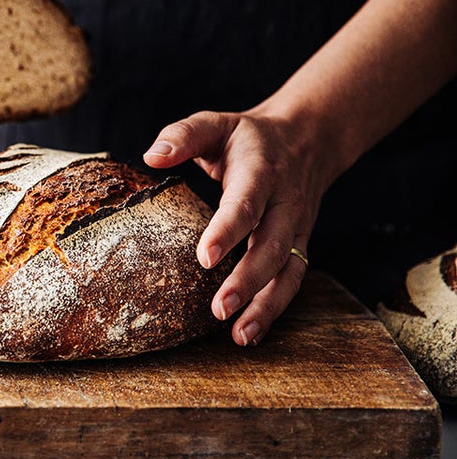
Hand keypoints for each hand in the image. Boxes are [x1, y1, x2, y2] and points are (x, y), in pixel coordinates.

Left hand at [143, 108, 330, 345]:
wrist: (308, 139)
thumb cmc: (248, 137)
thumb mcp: (216, 123)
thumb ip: (183, 135)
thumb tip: (151, 155)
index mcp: (262, 171)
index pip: (247, 203)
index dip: (228, 230)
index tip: (204, 257)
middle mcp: (285, 203)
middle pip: (271, 245)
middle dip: (248, 280)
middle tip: (219, 309)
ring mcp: (296, 228)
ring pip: (288, 271)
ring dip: (266, 306)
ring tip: (239, 336)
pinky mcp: (299, 245)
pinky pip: (292, 280)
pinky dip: (274, 308)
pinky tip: (250, 333)